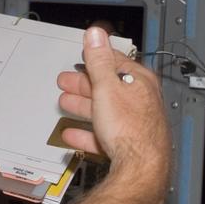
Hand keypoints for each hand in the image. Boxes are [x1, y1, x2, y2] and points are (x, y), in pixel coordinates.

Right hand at [56, 28, 168, 187]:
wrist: (140, 169)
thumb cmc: (131, 128)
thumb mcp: (107, 87)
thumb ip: (99, 60)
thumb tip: (96, 34)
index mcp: (138, 81)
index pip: (115, 62)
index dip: (95, 58)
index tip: (82, 56)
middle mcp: (139, 100)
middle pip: (107, 87)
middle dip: (84, 83)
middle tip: (66, 81)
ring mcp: (133, 123)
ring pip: (104, 110)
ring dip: (82, 106)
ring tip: (65, 103)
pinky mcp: (126, 145)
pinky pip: (102, 135)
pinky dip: (86, 132)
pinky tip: (72, 134)